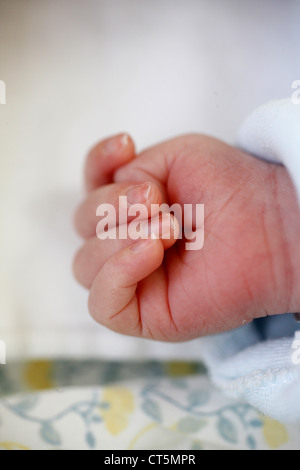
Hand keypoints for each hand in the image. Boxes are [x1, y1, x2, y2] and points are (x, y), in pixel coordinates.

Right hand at [73, 133, 299, 340]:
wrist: (267, 222)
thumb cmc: (230, 187)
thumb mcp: (173, 157)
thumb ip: (126, 173)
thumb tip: (110, 210)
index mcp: (131, 209)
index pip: (89, 191)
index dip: (97, 167)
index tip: (126, 146)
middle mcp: (127, 243)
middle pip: (83, 227)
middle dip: (112, 206)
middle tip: (158, 200)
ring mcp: (133, 280)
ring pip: (84, 264)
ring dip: (120, 237)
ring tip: (169, 228)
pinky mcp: (143, 314)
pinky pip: (101, 304)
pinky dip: (117, 272)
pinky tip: (151, 252)